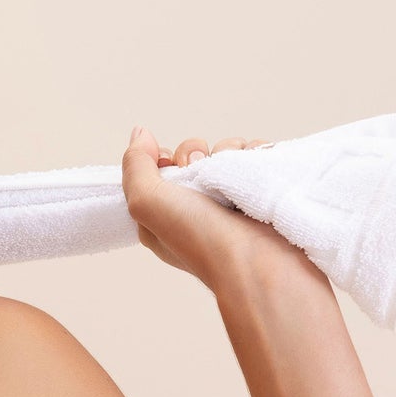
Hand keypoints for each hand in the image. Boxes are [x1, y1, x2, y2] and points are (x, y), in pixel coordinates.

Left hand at [122, 128, 296, 291]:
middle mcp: (197, 207)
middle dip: (197, 154)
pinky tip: (256, 168)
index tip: (170, 164)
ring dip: (231, 152)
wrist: (259, 263)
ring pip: (226, 151)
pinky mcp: (261, 192)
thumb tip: (139, 134)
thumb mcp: (146, 203)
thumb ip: (134, 166)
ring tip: (235, 174)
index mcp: (164, 214)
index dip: (164, 159)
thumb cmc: (201, 240)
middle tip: (202, 172)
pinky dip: (257, 154)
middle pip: (193, 155)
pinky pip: (257, 155)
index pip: (158, 169)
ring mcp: (232, 200)